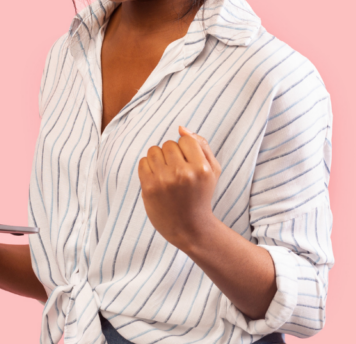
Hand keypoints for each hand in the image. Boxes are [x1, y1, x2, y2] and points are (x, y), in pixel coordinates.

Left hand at [137, 126, 221, 250]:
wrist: (189, 228)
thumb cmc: (201, 195)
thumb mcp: (212, 170)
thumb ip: (201, 145)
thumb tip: (181, 128)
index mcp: (201, 168)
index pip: (185, 139)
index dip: (185, 150)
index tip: (188, 164)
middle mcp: (183, 174)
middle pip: (168, 144)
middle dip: (171, 154)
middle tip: (176, 171)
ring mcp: (164, 181)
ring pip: (154, 150)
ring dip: (158, 159)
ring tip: (166, 174)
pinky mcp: (149, 188)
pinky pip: (143, 162)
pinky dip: (148, 168)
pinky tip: (157, 180)